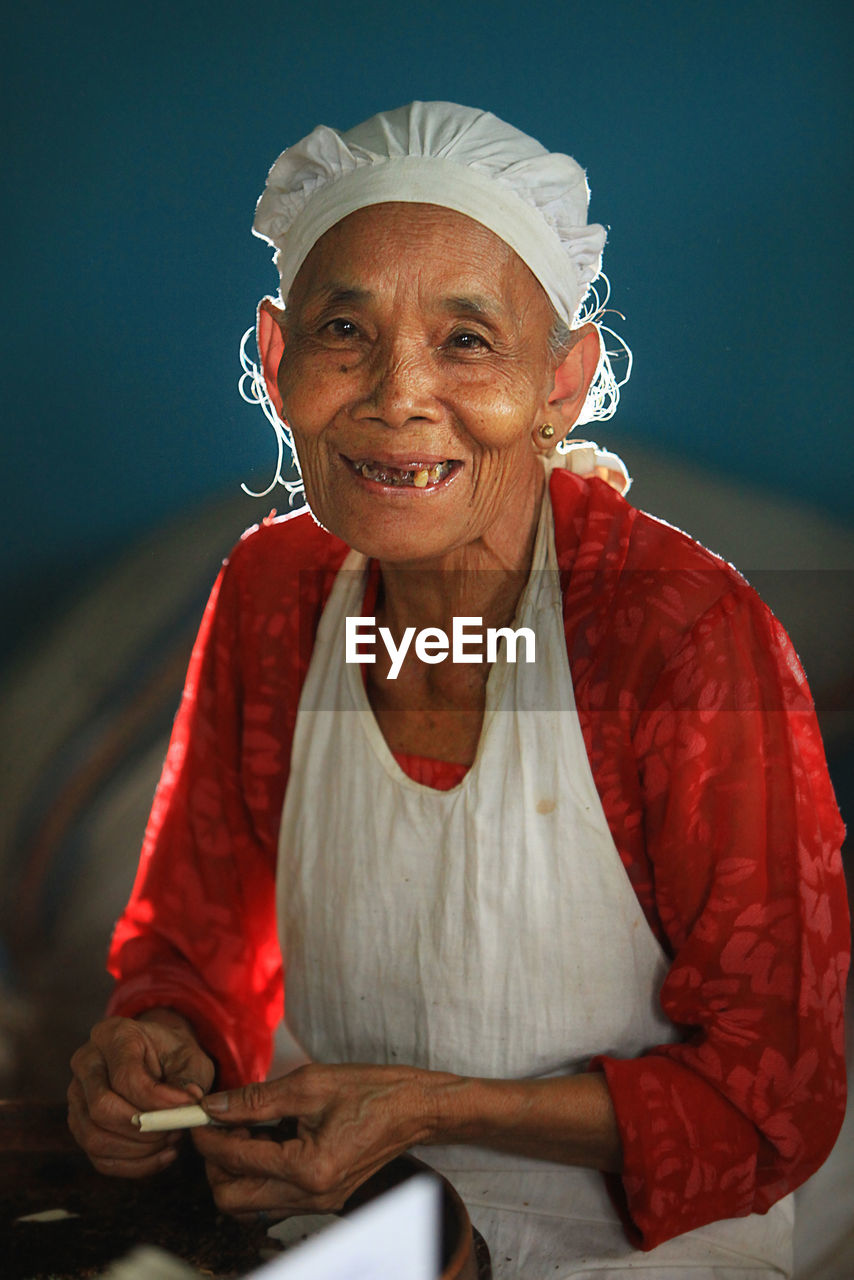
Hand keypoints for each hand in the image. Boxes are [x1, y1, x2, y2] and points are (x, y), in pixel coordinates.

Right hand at [68, 1009, 215, 1177]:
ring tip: (171, 1139)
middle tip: (177, 1129)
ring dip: (139, 1150)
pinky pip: (99, 1158)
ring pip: (95, 1139)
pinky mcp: (79, 1124)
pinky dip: (133, 1165)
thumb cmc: (173, 1055)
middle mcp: (86, 1062)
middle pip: (101, 1109)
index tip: (188, 1107)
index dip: (158, 1100)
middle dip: (144, 1129)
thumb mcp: (190, 1057)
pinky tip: (162, 1155)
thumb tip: (189, 1104)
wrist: (158, 1058)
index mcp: (112, 1035)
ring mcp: (76, 1096)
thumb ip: (189, 1078)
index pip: (126, 1077)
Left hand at [192, 1062, 445, 1220]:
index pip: (234, 1159)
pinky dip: (258, 1172)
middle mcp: (310, 1196)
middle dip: (215, 1162)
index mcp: (307, 1168)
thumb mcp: (309, 1083)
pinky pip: (272, 1198)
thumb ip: (255, 1099)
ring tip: (247, 1128)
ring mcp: (317, 1203)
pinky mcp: (322, 1199)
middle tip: (220, 1125)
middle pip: (232, 1199)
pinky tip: (268, 1138)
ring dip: (236, 1169)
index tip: (195, 1114)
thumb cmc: (370, 1091)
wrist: (413, 1108)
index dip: (206, 1135)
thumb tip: (214, 1106)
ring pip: (249, 1204)